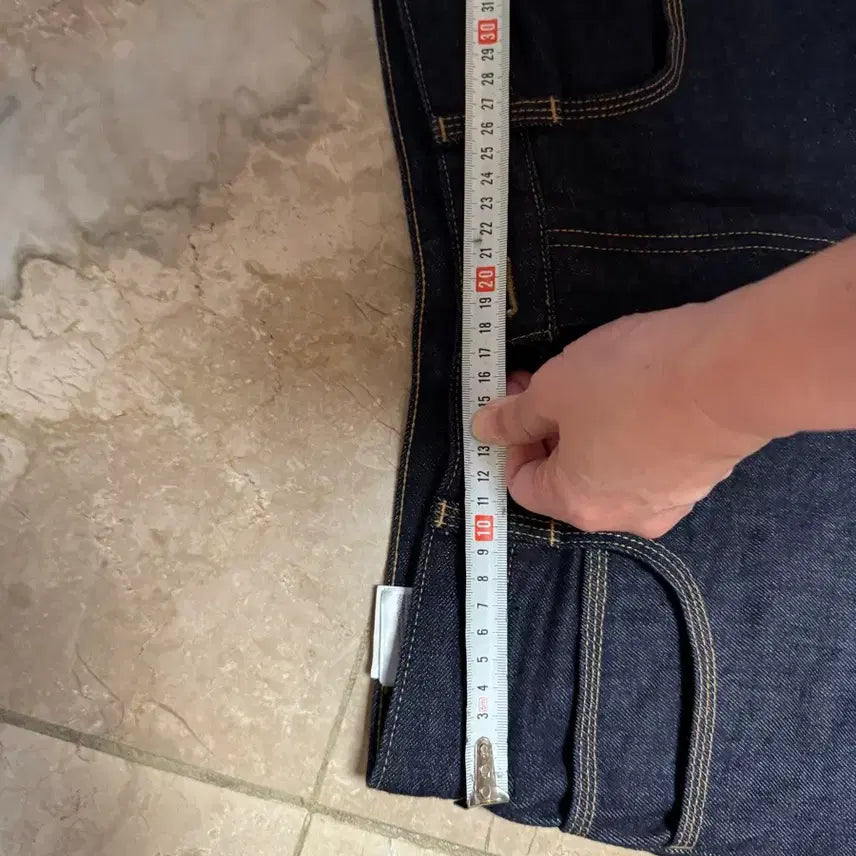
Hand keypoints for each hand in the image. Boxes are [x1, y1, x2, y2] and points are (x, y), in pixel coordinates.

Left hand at [471, 303, 769, 537]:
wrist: (734, 373)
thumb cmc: (629, 382)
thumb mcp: (554, 388)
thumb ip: (515, 415)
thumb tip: (482, 429)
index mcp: (575, 504)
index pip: (521, 483)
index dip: (512, 438)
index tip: (520, 395)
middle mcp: (621, 516)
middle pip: (566, 477)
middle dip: (551, 428)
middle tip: (553, 379)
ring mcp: (669, 501)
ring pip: (610, 467)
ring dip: (591, 428)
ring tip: (599, 379)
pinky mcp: (703, 477)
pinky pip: (650, 459)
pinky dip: (635, 431)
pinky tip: (643, 392)